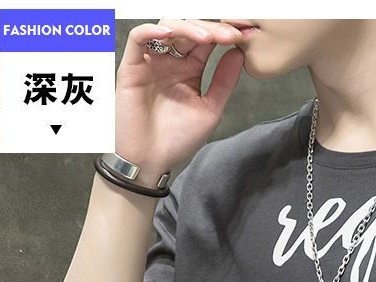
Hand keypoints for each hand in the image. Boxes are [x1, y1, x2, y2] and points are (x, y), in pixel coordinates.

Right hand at [114, 19, 246, 185]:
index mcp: (189, 70)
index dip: (224, 34)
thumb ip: (223, 82)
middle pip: (190, 29)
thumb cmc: (176, 140)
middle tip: (231, 35)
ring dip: (188, 28)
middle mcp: (170, 61)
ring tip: (207, 38)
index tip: (243, 36)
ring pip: (167, 27)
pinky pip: (137, 37)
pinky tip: (170, 33)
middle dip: (212, 28)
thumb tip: (238, 54)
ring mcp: (151, 61)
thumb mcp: (209, 110)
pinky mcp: (132, 66)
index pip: (207, 41)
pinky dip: (151, 30)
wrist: (149, 160)